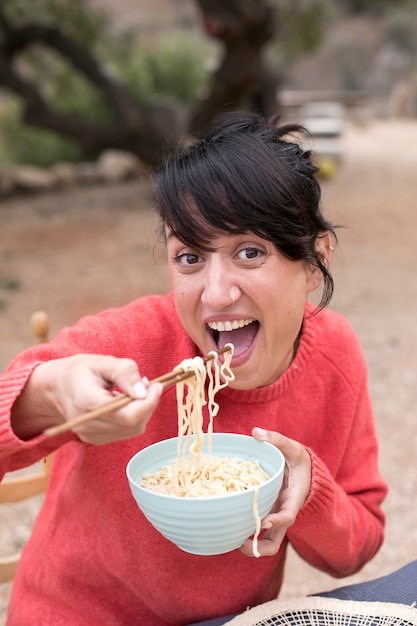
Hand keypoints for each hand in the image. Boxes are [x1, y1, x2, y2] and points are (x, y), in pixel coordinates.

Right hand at [11, 354, 162, 444]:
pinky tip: (126, 403)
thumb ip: (125, 372)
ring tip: (137, 392)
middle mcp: (86, 423)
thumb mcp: (103, 362)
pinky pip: (125, 433)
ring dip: (142, 411)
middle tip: (150, 386)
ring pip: (132, 430)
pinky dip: (133, 418)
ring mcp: (89, 435)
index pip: (126, 414)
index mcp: (86, 401)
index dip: (148, 402)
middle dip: (148, 405)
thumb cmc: (81, 371)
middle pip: (132, 424)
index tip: (157, 385)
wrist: (57, 388)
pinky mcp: (95, 439)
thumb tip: (144, 391)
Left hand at [239, 426, 311, 556]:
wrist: (306, 473)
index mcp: (293, 498)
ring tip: (230, 538)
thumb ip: (276, 439)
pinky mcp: (268, 516)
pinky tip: (229, 524)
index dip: (276, 521)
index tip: (262, 523)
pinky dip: (246, 533)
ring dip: (251, 546)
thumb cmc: (299, 461)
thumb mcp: (292, 448)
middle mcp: (284, 513)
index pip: (288, 516)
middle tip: (239, 541)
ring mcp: (275, 518)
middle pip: (275, 541)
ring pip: (266, 543)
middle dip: (258, 547)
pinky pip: (258, 532)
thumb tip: (256, 432)